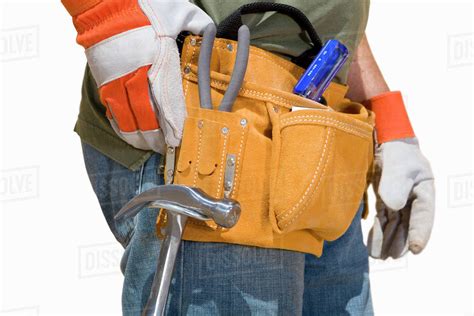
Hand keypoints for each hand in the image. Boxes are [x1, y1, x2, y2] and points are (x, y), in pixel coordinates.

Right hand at [71, 0, 211, 150]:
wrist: (105, 2)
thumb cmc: (144, 5)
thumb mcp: (179, 10)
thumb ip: (197, 24)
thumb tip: (212, 30)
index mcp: (157, 61)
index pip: (167, 102)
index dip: (174, 125)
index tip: (181, 139)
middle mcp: (136, 75)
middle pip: (147, 116)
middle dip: (158, 137)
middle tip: (169, 150)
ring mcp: (117, 80)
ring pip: (128, 117)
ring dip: (140, 136)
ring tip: (151, 148)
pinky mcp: (103, 80)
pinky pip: (112, 110)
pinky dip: (121, 125)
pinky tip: (130, 135)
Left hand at [367, 138, 434, 258]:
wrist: (385, 141)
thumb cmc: (397, 151)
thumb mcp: (398, 165)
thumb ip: (396, 184)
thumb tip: (394, 207)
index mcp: (424, 191)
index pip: (423, 216)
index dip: (420, 233)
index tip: (415, 250)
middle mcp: (413, 199)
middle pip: (408, 225)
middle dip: (400, 242)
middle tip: (390, 257)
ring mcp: (399, 201)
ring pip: (395, 225)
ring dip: (387, 240)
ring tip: (379, 256)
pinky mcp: (386, 200)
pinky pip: (383, 219)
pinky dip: (378, 231)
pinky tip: (372, 244)